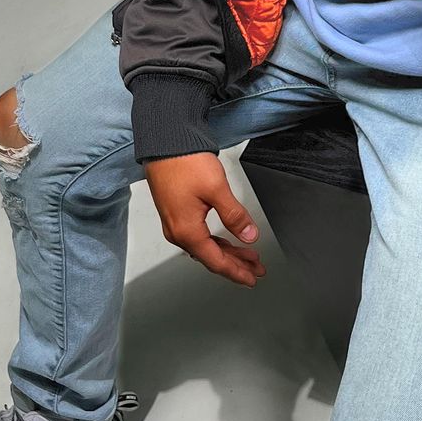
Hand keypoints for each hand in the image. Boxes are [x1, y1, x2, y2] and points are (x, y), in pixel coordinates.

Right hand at [143, 151, 266, 287]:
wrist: (164, 142)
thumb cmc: (185, 162)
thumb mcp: (217, 189)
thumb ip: (235, 216)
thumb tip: (250, 235)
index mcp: (187, 231)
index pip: (216, 261)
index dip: (237, 272)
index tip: (253, 278)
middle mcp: (177, 232)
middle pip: (210, 257)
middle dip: (236, 264)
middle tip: (257, 268)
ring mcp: (174, 223)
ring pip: (205, 247)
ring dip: (227, 252)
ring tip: (248, 254)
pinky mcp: (175, 213)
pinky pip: (198, 236)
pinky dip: (215, 242)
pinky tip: (227, 241)